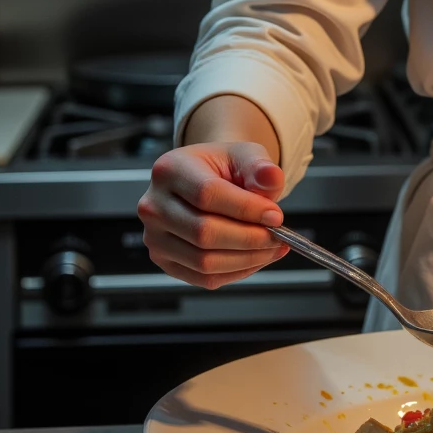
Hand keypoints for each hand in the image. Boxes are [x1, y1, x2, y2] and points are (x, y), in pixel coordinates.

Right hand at [137, 142, 288, 288]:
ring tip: (272, 247)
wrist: (206, 181)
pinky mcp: (164, 261)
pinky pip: (203, 277)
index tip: (276, 216)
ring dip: (247, 259)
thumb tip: (272, 178)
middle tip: (279, 236)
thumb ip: (260, 166)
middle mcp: (153, 205)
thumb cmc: (223, 168)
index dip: (246, 209)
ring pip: (204, 261)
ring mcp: (154, 237)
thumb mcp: (245, 154)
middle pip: (204, 232)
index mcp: (169, 170)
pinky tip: (256, 257)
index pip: (207, 195)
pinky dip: (236, 272)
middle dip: (250, 238)